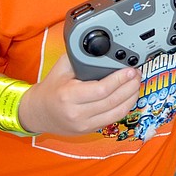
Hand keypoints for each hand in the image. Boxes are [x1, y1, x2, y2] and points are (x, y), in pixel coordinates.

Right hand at [19, 54, 140, 135]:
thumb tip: (101, 45)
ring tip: (136, 83)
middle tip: (137, 73)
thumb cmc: (51, 89)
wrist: (38, 113)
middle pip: (114, 101)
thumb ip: (80, 55)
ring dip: (132, 97)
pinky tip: (129, 95)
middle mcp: (77, 113)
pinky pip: (114, 118)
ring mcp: (85, 125)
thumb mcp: (61, 67)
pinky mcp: (91, 130)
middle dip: (130, 85)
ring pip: (118, 112)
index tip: (130, 69)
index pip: (102, 89)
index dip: (120, 79)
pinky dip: (126, 106)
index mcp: (69, 96)